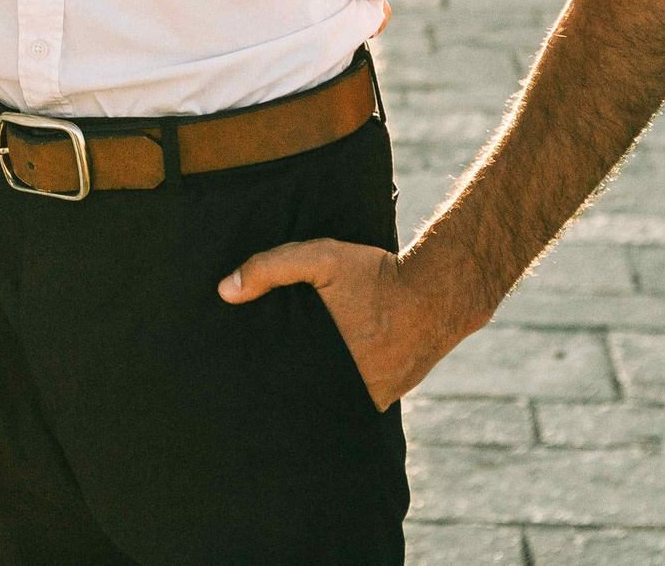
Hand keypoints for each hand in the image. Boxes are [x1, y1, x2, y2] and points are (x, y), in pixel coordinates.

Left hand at [217, 239, 464, 411]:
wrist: (440, 291)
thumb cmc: (376, 275)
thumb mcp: (321, 260)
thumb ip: (270, 269)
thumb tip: (224, 292)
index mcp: (326, 363)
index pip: (284, 389)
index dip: (265, 387)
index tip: (247, 382)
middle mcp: (352, 389)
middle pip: (307, 402)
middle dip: (289, 394)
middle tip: (264, 386)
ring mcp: (374, 397)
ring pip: (332, 404)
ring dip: (317, 395)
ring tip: (296, 383)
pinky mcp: (391, 396)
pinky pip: (357, 402)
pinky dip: (343, 393)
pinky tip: (328, 379)